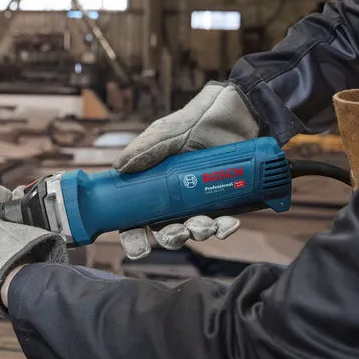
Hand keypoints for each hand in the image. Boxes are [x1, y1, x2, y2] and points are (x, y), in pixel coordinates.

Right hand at [113, 82, 257, 258]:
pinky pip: (222, 224)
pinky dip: (224, 228)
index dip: (134, 237)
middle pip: (165, 231)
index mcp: (153, 185)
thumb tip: (119, 168)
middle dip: (171, 238)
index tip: (138, 246)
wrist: (240, 111)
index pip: (136, 218)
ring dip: (198, 233)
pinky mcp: (225, 202)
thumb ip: (146, 148)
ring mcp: (200, 202)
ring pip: (194, 231)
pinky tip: (228, 224)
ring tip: (206, 224)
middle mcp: (174, 198)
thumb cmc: (198, 119)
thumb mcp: (168, 131)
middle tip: (179, 233)